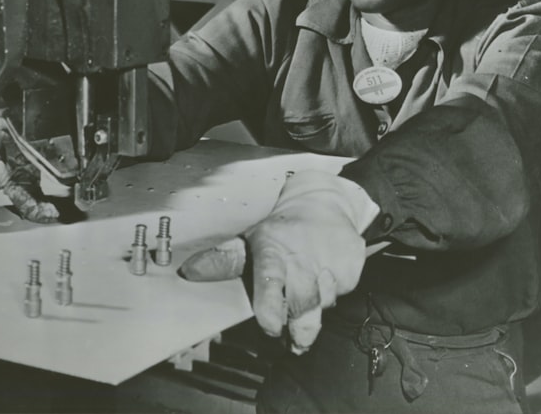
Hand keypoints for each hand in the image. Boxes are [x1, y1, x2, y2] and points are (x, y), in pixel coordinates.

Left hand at [179, 171, 378, 353]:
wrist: (326, 202)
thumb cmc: (282, 229)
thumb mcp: (251, 240)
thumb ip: (225, 260)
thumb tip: (188, 272)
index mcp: (272, 250)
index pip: (270, 282)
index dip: (271, 308)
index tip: (270, 327)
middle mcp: (302, 257)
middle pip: (302, 306)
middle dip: (298, 328)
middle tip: (291, 338)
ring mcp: (330, 262)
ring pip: (324, 305)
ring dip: (314, 310)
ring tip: (306, 294)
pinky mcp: (352, 267)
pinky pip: (341, 295)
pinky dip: (332, 293)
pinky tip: (324, 277)